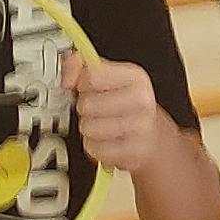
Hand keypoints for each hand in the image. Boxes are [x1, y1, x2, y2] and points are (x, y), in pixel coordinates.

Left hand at [69, 55, 182, 172]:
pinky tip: (107, 140)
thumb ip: (82, 67)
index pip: (92, 76)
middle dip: (85, 109)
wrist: (151, 136)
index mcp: (135, 78)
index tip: (86, 87)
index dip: (81, 84)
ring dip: (89, 129)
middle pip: (87, 105)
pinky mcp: (132, 151)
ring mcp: (139, 127)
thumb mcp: (109, 77)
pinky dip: (95, 147)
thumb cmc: (126, 105)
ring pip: (88, 128)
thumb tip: (68, 71)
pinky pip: (94, 148)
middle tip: (97, 109)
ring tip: (102, 125)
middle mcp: (140, 101)